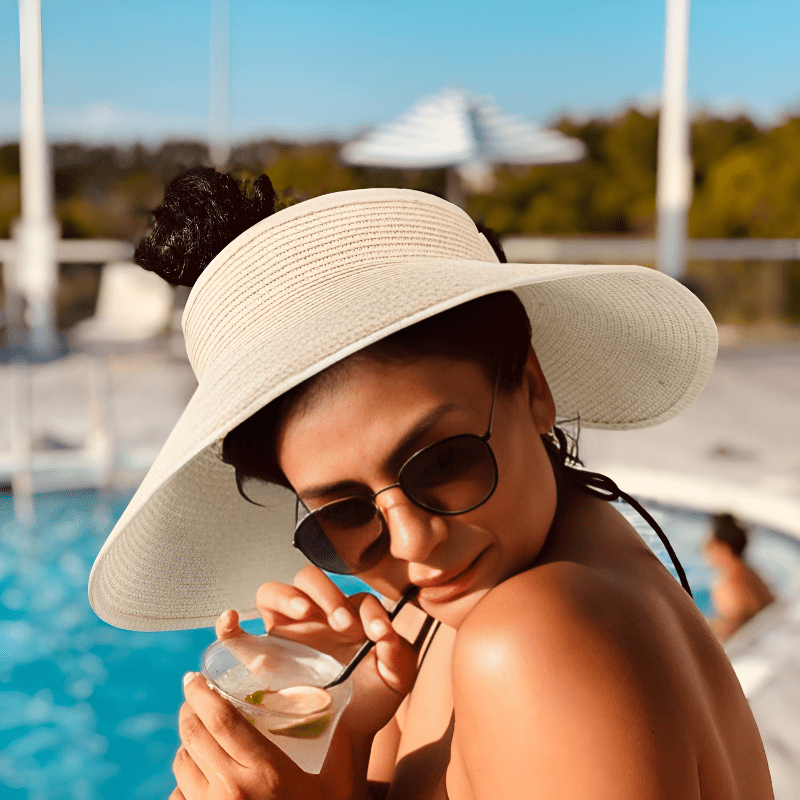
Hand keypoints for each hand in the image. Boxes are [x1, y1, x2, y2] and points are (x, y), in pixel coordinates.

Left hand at [172, 673, 346, 799]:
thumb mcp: (339, 783)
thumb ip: (341, 743)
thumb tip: (342, 701)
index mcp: (266, 772)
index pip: (220, 719)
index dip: (200, 693)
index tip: (192, 676)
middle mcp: (232, 791)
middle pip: (193, 736)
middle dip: (188, 710)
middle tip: (193, 696)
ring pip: (181, 765)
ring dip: (186, 744)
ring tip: (199, 735)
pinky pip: (179, 796)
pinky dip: (185, 780)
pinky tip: (200, 776)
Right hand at [216, 565, 417, 735]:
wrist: (346, 737)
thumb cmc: (368, 703)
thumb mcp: (394, 681)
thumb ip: (400, 658)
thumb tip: (388, 637)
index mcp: (348, 617)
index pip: (356, 597)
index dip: (370, 611)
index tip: (380, 635)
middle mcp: (315, 617)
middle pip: (310, 579)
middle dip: (328, 594)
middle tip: (342, 623)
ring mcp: (285, 632)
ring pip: (274, 592)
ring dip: (289, 597)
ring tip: (304, 613)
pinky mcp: (260, 656)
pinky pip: (235, 635)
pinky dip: (228, 624)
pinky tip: (231, 621)